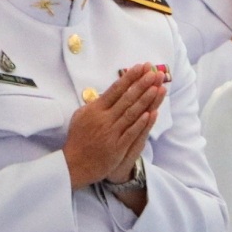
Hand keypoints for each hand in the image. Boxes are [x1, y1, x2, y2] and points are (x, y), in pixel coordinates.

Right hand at [63, 63, 164, 189]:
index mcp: (95, 109)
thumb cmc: (78, 139)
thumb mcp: (80, 116)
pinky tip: (152, 113)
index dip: (129, 77)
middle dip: (141, 84)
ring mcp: (111, 133)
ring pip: (131, 113)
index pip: (115, 89)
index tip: (140, 67)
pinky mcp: (117, 147)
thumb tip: (106, 93)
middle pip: (126, 98)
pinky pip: (131, 132)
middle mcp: (104, 119)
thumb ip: (94, 104)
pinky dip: (141, 123)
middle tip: (153, 73)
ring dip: (145, 100)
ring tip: (157, 87)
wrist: (74, 164)